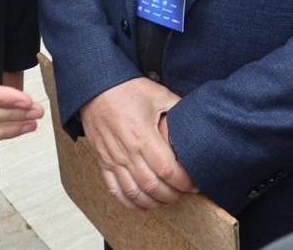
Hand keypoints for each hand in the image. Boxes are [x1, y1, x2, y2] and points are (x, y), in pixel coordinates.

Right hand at [80, 78, 194, 209]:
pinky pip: (114, 189)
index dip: (183, 182)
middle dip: (172, 195)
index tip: (194, 183)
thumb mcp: (159, 94)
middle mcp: (127, 151)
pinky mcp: (103, 161)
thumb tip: (196, 120)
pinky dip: (129, 202)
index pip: (167, 170)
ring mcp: (113, 159)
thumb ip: (179, 108)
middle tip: (183, 192)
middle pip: (152, 187)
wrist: (95, 87)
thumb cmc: (126, 89)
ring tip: (167, 198)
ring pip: (134, 193)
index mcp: (142, 135)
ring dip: (153, 201)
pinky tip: (142, 206)